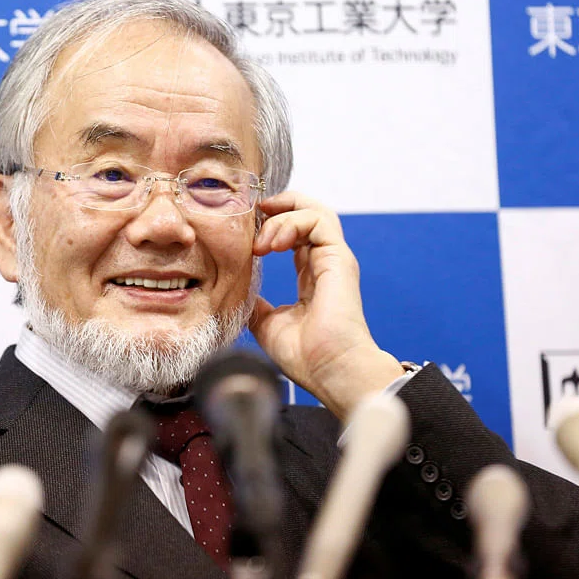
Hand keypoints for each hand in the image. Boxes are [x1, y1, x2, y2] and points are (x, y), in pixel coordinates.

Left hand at [249, 192, 403, 420]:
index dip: (270, 224)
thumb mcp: (268, 324)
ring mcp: (333, 259)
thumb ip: (257, 305)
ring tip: (261, 243)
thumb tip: (240, 295)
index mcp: (310, 277)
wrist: (328, 370)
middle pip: (306, 214)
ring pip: (314, 211)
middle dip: (277, 208)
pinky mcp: (339, 258)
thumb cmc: (306, 356)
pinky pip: (319, 220)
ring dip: (281, 217)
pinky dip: (293, 222)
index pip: (294, 234)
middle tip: (253, 219)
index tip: (246, 232)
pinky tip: (274, 242)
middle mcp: (324, 263)